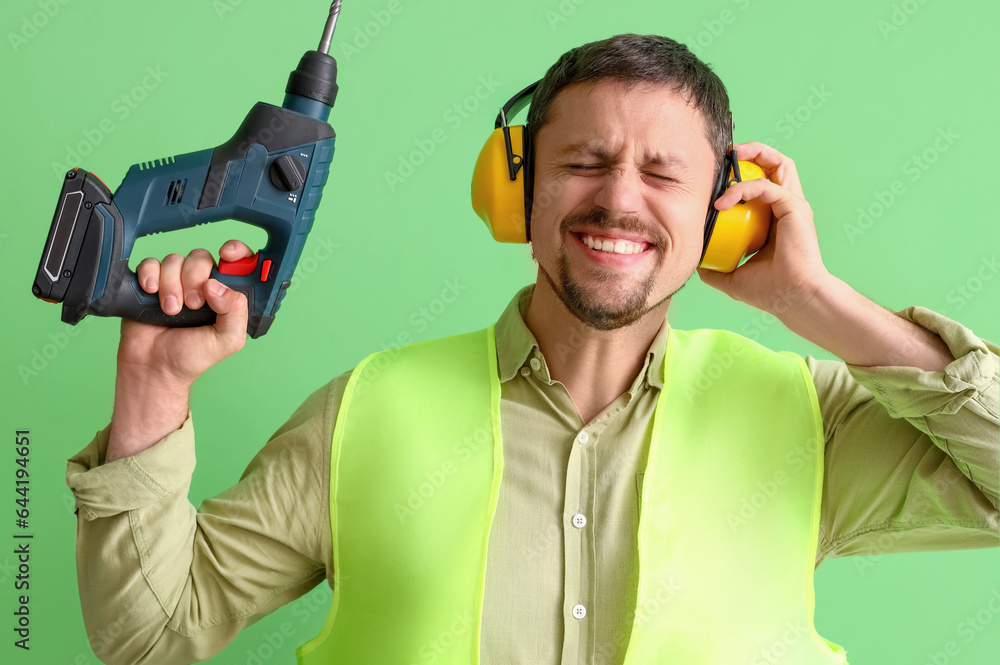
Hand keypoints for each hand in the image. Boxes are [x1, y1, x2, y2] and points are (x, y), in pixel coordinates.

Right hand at [119, 239, 254, 386]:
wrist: (156, 366)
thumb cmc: (193, 355)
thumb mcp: (228, 340)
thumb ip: (235, 312)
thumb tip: (217, 286)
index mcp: (225, 294)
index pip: (237, 261)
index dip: (236, 251)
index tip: (227, 254)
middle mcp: (201, 284)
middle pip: (201, 258)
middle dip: (195, 278)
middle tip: (193, 305)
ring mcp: (175, 282)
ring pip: (175, 260)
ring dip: (172, 285)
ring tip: (172, 311)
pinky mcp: (150, 283)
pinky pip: (150, 264)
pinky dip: (150, 275)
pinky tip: (151, 292)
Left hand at [696, 142, 828, 314]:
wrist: (792, 299)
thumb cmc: (771, 292)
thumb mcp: (732, 277)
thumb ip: (715, 268)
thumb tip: (696, 263)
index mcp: (775, 219)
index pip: (762, 184)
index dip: (742, 174)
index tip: (717, 176)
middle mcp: (786, 207)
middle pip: (774, 165)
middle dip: (752, 152)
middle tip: (725, 154)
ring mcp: (792, 205)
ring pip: (778, 164)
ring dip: (754, 154)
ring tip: (729, 156)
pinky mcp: (793, 207)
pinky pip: (764, 187)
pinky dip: (741, 189)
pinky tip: (722, 203)